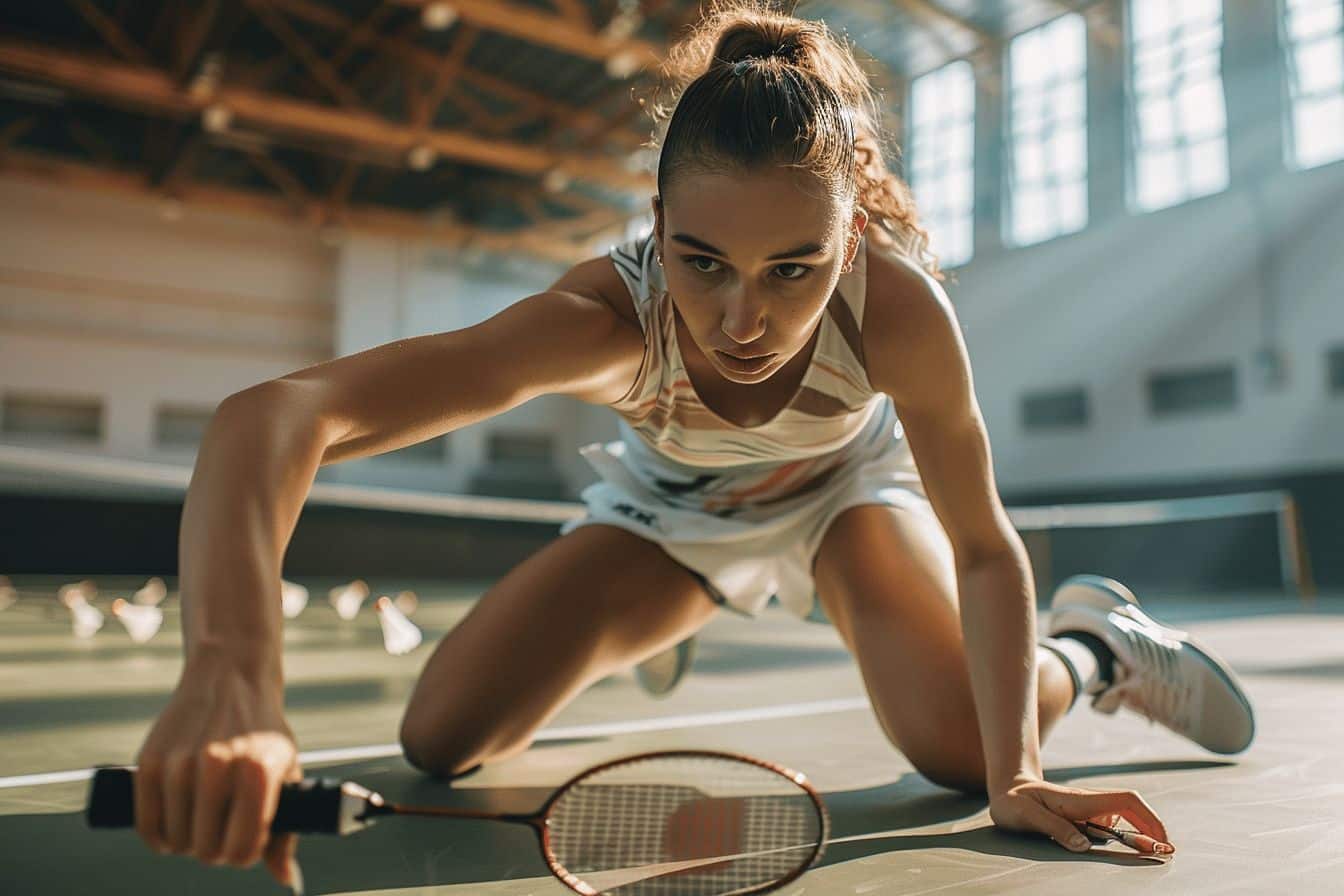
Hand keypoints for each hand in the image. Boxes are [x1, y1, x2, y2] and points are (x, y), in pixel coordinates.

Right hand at [133, 655, 302, 890]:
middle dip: (215, 850)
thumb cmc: (264, 734)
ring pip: (176, 842)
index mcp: (258, 774)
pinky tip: (171, 830)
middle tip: (221, 832)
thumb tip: (287, 882)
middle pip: (206, 851)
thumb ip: (287, 829)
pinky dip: (158, 836)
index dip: (243, 855)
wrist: (230, 679)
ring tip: (201, 823)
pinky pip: (146, 825)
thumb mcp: (287, 772)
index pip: (242, 849)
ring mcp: (179, 765)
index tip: (244, 844)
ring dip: (187, 843)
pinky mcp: (149, 762)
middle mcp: (217, 769)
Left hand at [989, 777, 1174, 855]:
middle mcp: (1090, 803)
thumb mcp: (1026, 815)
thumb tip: (1083, 846)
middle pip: (1134, 810)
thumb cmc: (1013, 802)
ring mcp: (1090, 810)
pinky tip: (1134, 851)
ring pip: (1127, 820)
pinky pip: (1114, 827)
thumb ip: (1053, 828)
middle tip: (1166, 855)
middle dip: (1153, 830)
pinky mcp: (1086, 817)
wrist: (1007, 790)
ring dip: (1143, 835)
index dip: (1149, 818)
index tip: (1161, 840)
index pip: (1127, 801)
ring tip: (1157, 855)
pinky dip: (1129, 838)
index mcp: (1080, 800)